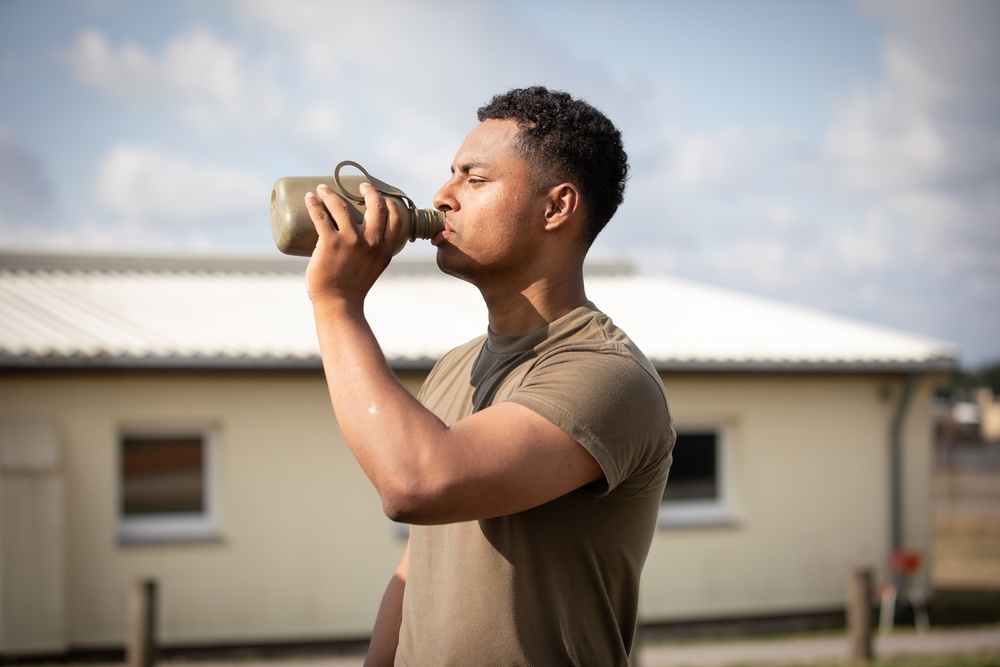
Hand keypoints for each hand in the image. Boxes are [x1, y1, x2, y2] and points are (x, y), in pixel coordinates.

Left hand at [304, 181, 403, 305]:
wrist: (339, 303)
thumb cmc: (353, 288)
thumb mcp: (374, 268)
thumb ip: (372, 253)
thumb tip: (359, 238)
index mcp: (385, 249)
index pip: (396, 218)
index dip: (390, 203)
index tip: (380, 196)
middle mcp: (372, 242)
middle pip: (375, 205)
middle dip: (368, 190)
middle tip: (360, 185)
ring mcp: (351, 241)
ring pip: (342, 206)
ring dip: (331, 193)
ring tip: (323, 188)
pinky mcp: (330, 243)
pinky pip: (321, 216)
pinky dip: (314, 204)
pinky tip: (310, 198)